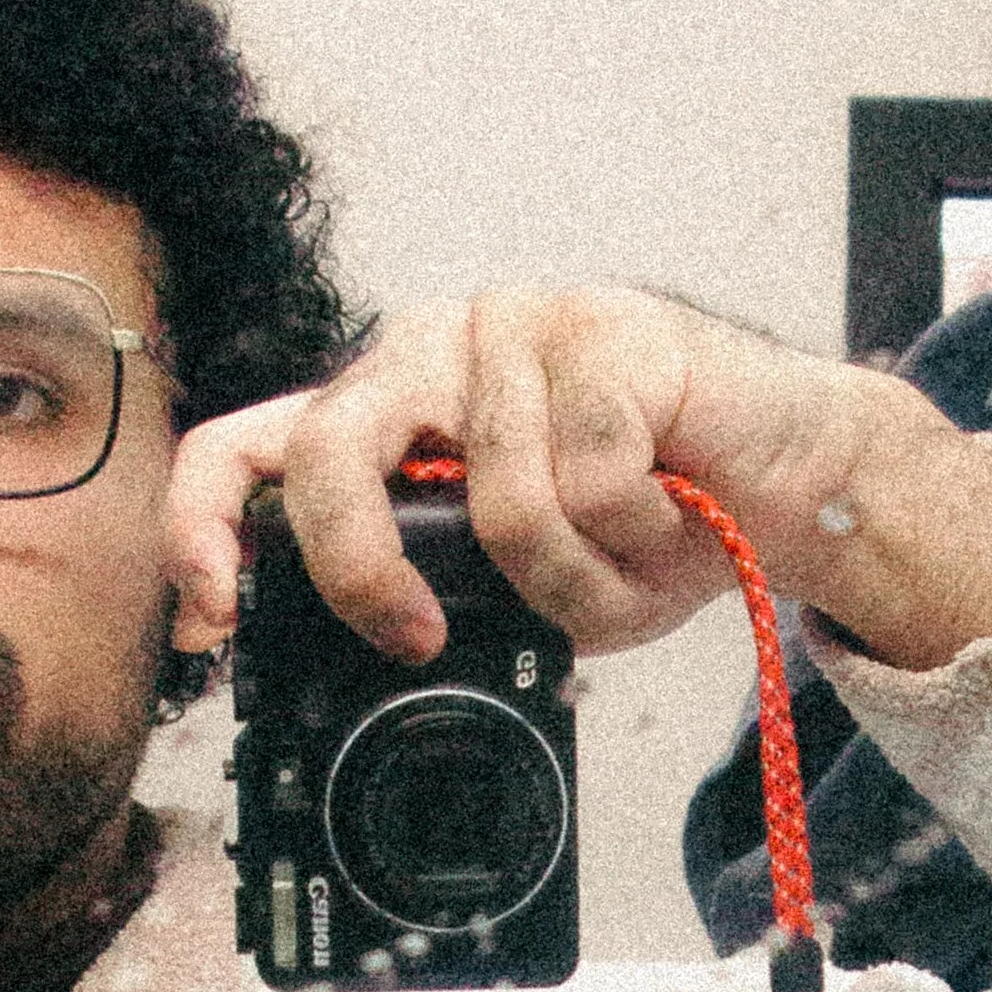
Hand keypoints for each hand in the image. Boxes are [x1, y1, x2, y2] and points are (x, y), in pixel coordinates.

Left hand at [163, 285, 991, 670]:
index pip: (245, 446)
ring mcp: (511, 326)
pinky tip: (672, 510)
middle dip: (364, 572)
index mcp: (386, 412)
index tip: (213, 617)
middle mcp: (427, 350)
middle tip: (418, 638)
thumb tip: (361, 666)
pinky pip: (590, 476)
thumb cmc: (651, 526)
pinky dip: (638, 536)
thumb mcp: (517, 589)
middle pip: (332, 454)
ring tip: (627, 565)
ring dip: (573, 580)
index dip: (200, 529)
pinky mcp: (603, 325)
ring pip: (495, 499)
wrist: (791, 480)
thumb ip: (435, 598)